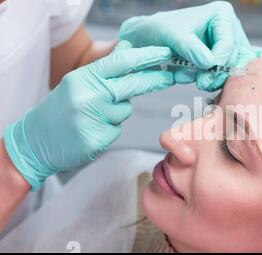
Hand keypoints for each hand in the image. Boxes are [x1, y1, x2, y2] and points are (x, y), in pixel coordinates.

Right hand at [3, 41, 173, 190]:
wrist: (35, 141)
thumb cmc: (59, 110)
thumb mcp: (77, 83)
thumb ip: (104, 71)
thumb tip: (128, 51)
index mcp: (84, 78)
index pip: (121, 63)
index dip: (146, 57)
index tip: (164, 54)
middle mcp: (89, 96)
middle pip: (132, 85)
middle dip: (154, 80)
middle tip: (171, 76)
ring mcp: (94, 118)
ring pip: (124, 111)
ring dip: (116, 112)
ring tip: (92, 116)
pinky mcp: (98, 139)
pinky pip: (116, 129)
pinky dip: (108, 129)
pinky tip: (90, 130)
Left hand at [119, 1, 256, 90]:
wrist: (150, 38)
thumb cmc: (161, 30)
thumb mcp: (174, 37)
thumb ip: (191, 49)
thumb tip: (210, 64)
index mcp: (222, 14)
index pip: (228, 44)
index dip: (218, 63)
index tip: (202, 78)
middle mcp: (230, 28)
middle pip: (234, 58)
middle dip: (217, 73)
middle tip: (201, 84)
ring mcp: (228, 44)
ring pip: (233, 68)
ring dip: (215, 79)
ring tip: (198, 83)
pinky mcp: (223, 59)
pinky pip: (226, 74)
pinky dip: (213, 81)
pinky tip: (198, 81)